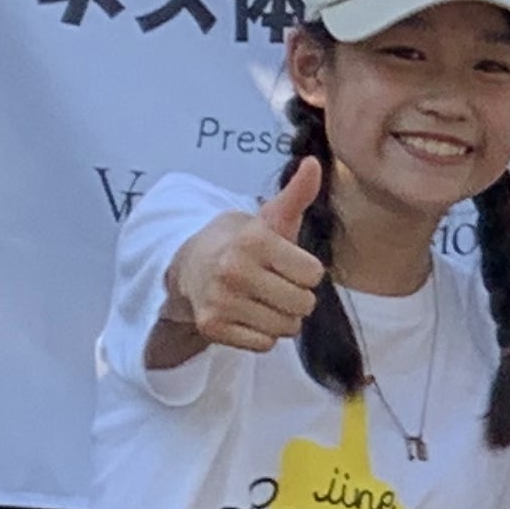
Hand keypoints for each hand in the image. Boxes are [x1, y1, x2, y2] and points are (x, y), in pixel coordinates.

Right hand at [164, 158, 327, 352]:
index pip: (315, 275)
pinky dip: (262, 335)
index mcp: (254, 240)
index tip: (287, 262)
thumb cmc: (247, 243)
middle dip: (298, 297)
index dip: (307, 271)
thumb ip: (298, 194)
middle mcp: (234, 270)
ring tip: (262, 298)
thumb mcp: (273, 217)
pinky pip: (263, 345)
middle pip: (304, 304)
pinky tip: (248, 314)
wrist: (194, 263)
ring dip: (282, 318)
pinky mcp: (212, 326)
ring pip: (286, 328)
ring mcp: (220, 300)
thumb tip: (315, 164)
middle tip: (276, 283)